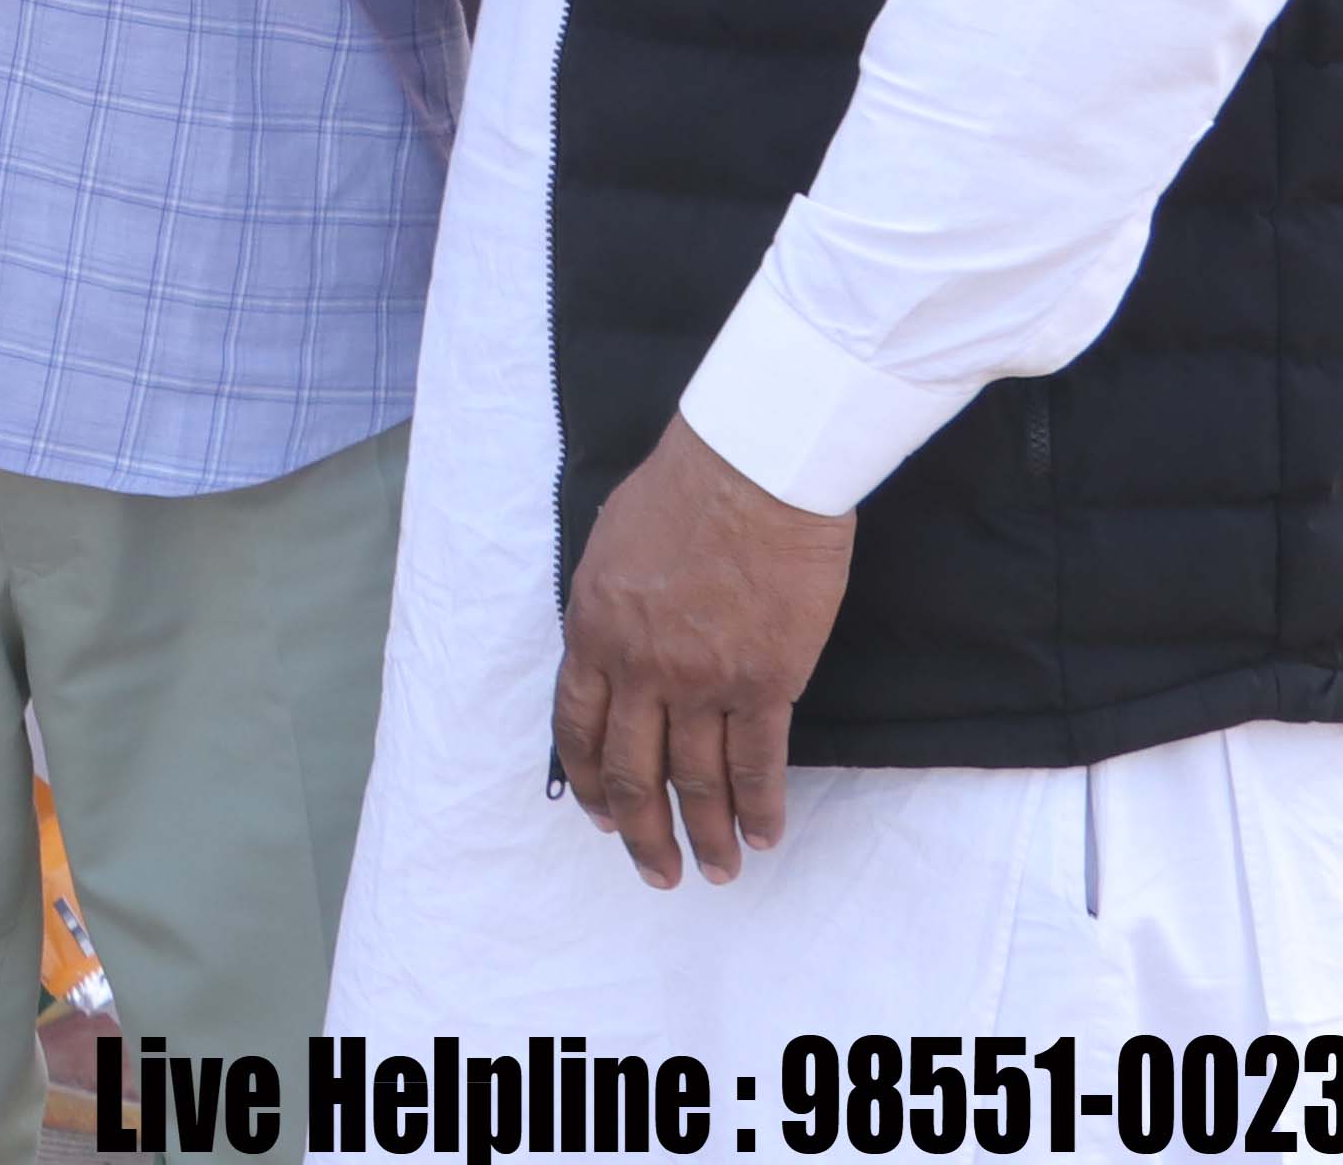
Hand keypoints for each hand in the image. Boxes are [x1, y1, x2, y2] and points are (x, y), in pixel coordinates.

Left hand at [549, 415, 855, 887]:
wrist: (753, 469)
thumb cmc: (684, 488)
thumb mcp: (612, 546)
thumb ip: (608, 609)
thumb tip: (613, 645)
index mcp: (592, 630)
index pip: (577, 727)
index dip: (591, 782)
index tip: (604, 819)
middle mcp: (639, 668)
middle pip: (632, 770)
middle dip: (642, 832)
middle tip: (658, 873)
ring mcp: (701, 680)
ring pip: (695, 781)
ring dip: (706, 836)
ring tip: (718, 871)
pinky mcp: (763, 682)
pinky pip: (756, 764)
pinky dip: (760, 807)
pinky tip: (765, 835)